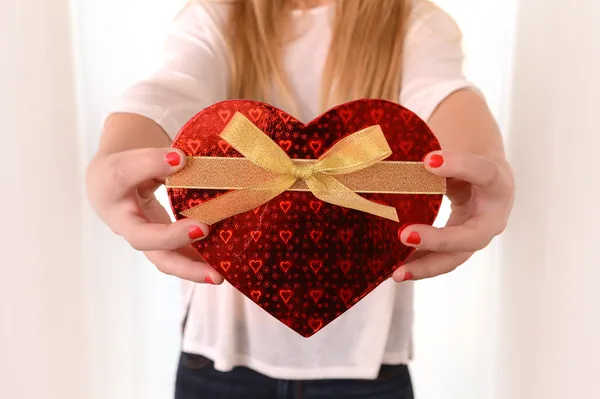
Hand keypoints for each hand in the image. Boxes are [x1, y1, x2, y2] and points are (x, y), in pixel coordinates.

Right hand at [86, 147, 222, 283]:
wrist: (108, 190)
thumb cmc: (123, 170)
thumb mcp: (135, 158)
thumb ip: (156, 160)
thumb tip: (183, 160)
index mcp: (111, 189)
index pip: (125, 174)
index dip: (151, 165)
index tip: (179, 157)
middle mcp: (124, 220)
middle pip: (143, 238)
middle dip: (173, 238)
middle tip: (203, 229)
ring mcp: (143, 238)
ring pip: (162, 259)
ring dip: (190, 268)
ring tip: (218, 276)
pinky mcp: (160, 247)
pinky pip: (178, 259)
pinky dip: (198, 265)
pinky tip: (221, 269)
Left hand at [392, 150, 513, 281]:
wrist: (485, 177)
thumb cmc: (467, 157)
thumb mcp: (457, 148)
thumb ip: (434, 151)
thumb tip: (386, 151)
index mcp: (497, 180)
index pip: (483, 172)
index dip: (459, 166)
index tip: (429, 160)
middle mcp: (494, 213)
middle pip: (472, 235)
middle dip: (438, 239)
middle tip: (405, 235)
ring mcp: (478, 234)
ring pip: (456, 257)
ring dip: (425, 264)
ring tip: (396, 272)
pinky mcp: (462, 246)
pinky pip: (443, 259)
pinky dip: (419, 265)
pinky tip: (396, 271)